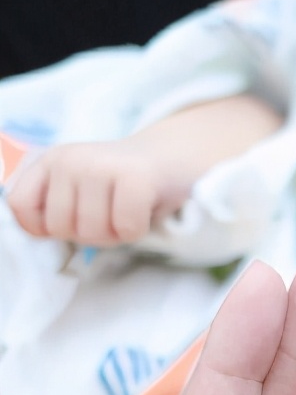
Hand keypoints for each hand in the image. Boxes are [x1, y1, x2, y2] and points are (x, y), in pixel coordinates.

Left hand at [6, 94, 281, 246]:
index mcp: (50, 162)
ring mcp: (100, 166)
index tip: (73, 221)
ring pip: (92, 233)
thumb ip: (52, 208)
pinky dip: (140, 230)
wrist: (174, 159)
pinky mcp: (135, 177)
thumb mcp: (79, 192)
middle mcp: (70, 159)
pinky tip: (146, 210)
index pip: (21, 209)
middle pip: (61, 229)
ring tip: (128, 211)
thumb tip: (39, 235)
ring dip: (117, 234)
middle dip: (90, 234)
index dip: (46, 228)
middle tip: (112, 214)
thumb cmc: (124, 187)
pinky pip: (126, 229)